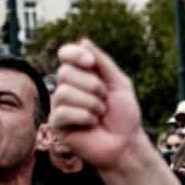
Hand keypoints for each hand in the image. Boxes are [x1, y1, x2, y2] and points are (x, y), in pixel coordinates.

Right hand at [51, 40, 144, 170]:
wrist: (126, 143)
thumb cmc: (124, 116)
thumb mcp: (120, 84)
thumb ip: (103, 62)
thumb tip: (83, 41)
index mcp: (82, 75)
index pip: (66, 54)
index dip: (74, 54)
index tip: (91, 63)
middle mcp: (67, 88)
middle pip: (65, 72)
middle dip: (92, 86)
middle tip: (104, 100)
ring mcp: (60, 106)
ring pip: (64, 92)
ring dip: (91, 104)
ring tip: (100, 114)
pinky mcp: (57, 124)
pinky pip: (63, 112)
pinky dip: (84, 117)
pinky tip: (92, 124)